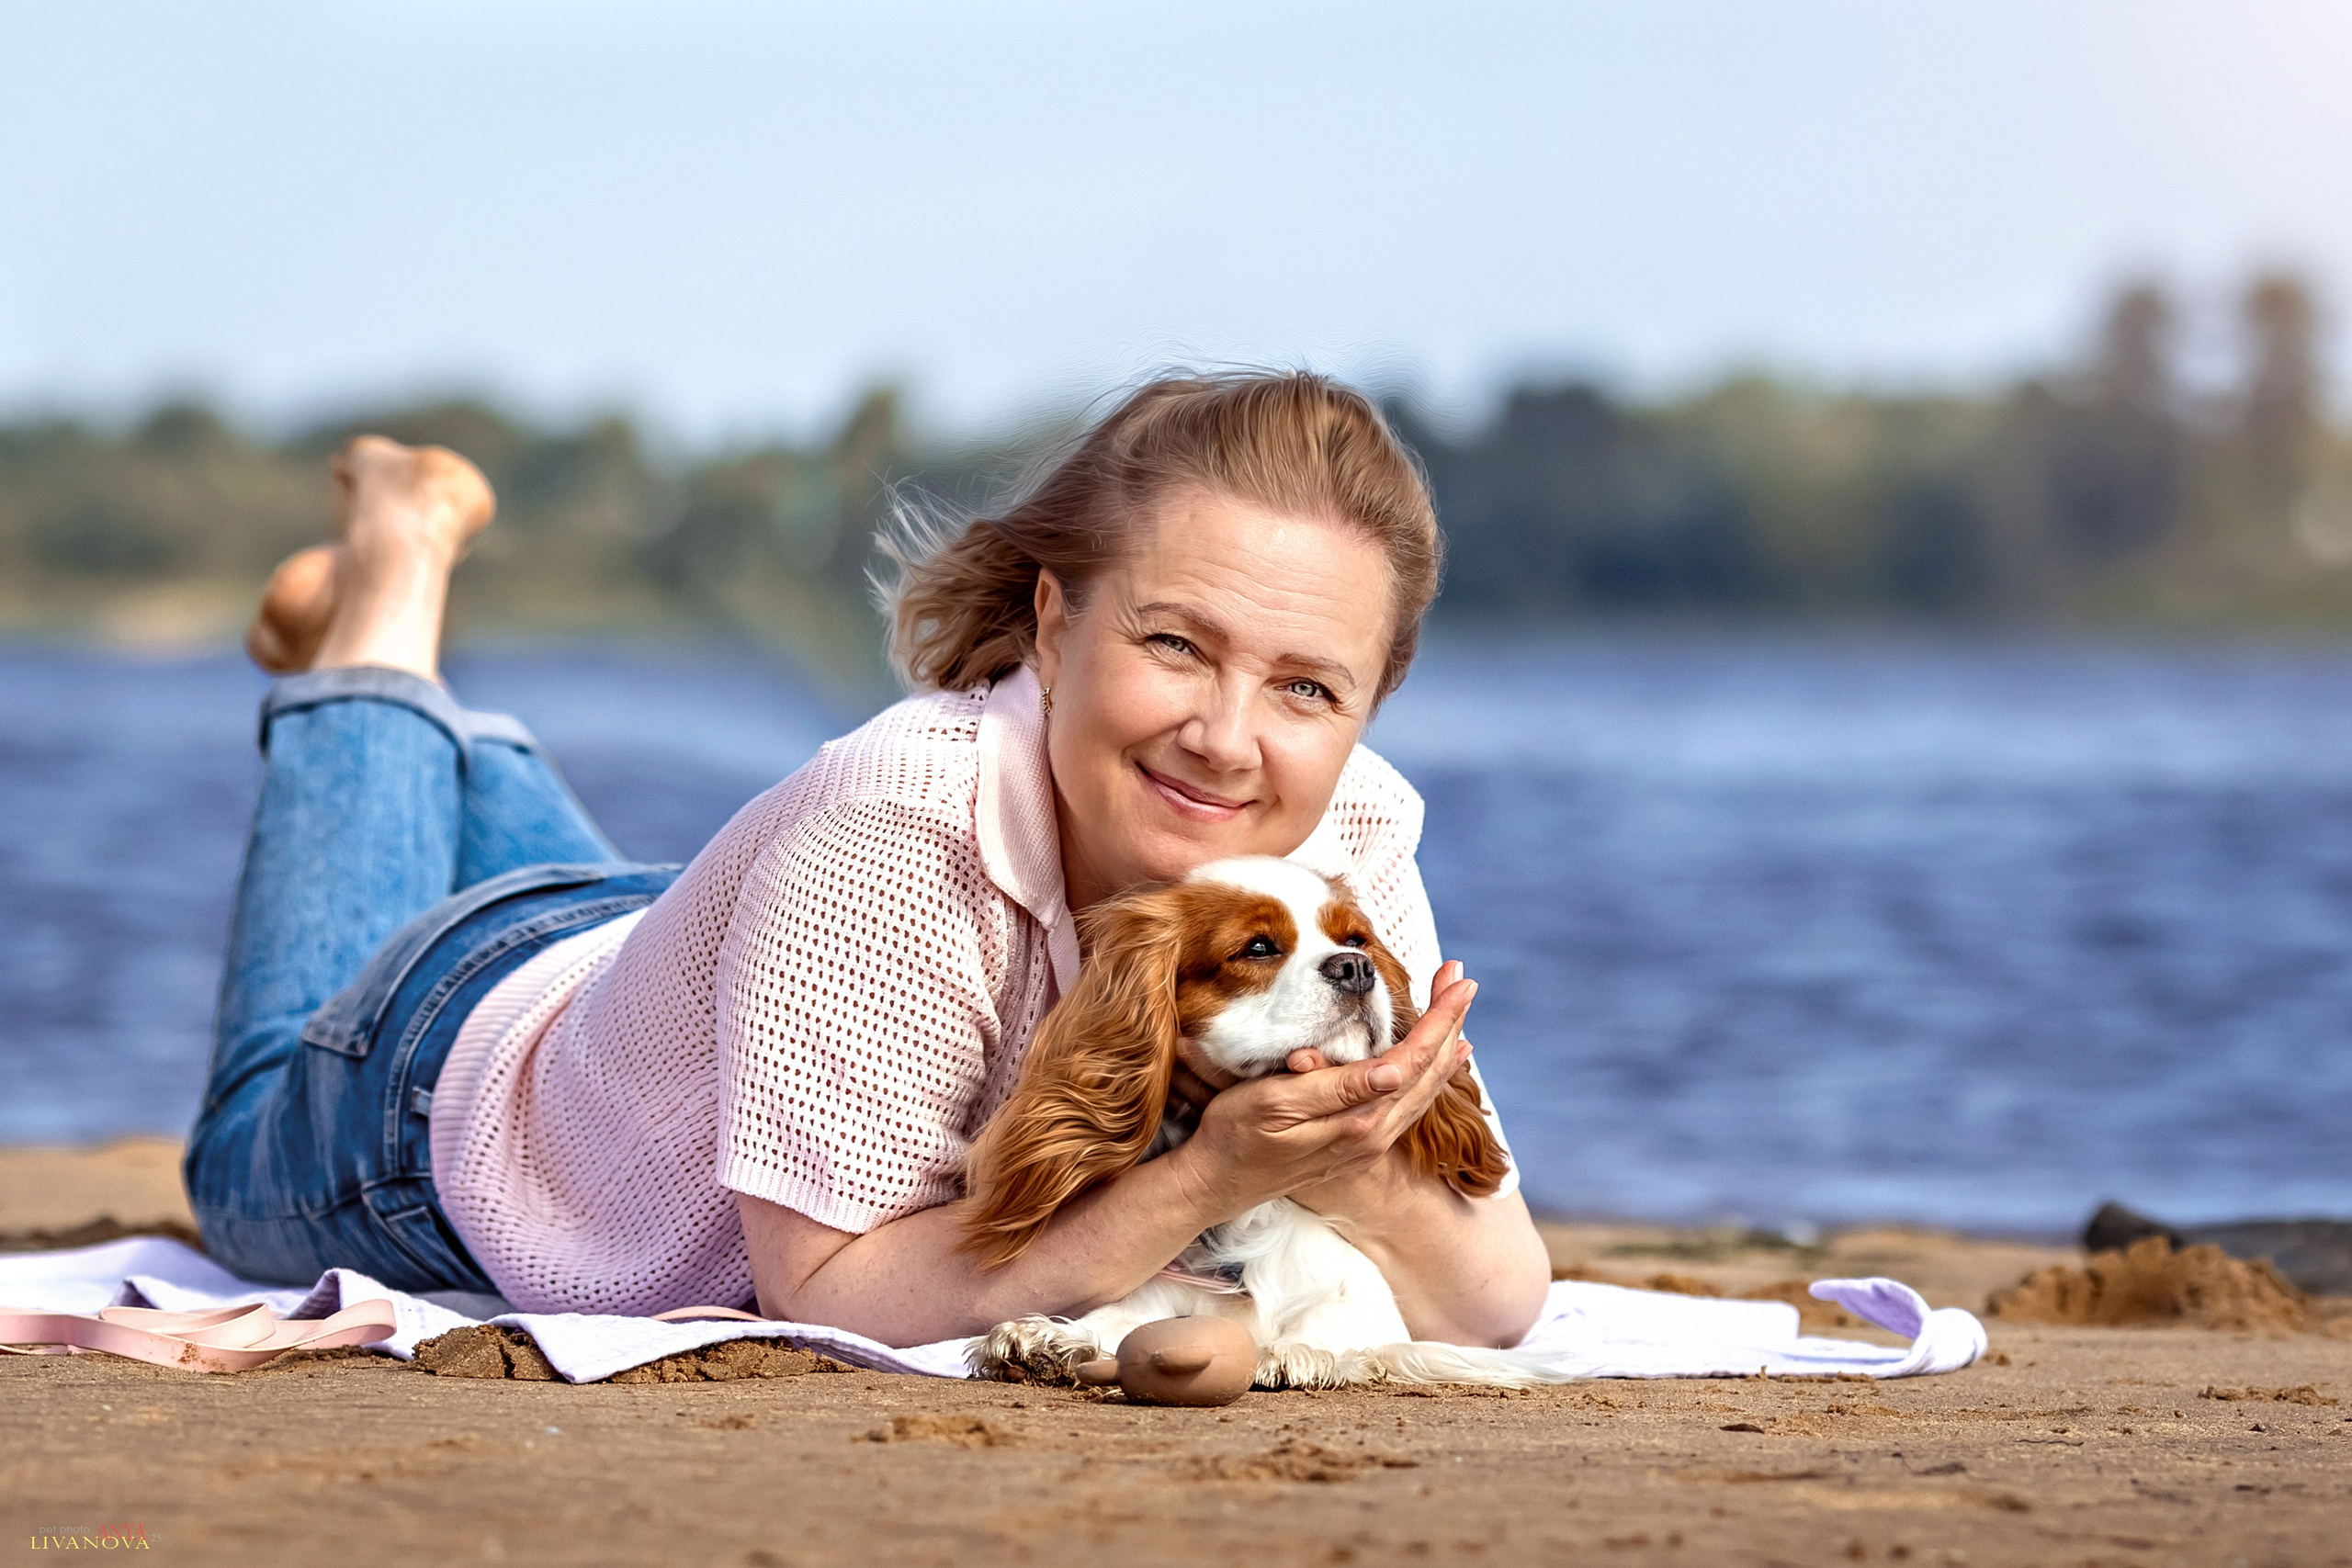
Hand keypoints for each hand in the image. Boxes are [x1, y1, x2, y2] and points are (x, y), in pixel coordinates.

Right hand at [1163, 962, 1477, 1220]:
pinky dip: (1426, 1077)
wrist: (1215, 1184)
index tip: (1459, 980)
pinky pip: (1407, 1106)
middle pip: (1428, 1072)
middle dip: (1449, 1023)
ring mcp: (1368, 1145)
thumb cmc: (1236, 1134)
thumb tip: (1395, 1070)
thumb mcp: (1276, 1102)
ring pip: (1422, 1091)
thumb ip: (1338, 1088)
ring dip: (1443, 1049)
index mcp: (1359, 1120)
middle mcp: (1374, 1136)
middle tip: (1464, 980)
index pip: (1414, 1058)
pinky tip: (1432, 1066)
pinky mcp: (1357, 1147)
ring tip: (1459, 1018)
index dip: (1439, 1017)